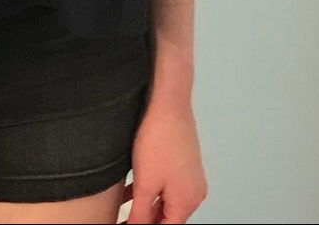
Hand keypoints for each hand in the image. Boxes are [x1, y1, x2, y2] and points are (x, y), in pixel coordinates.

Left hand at [126, 98, 206, 222]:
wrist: (168, 104)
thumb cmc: (159, 138)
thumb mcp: (145, 183)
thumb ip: (140, 213)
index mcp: (187, 201)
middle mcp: (194, 192)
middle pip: (168, 217)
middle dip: (146, 220)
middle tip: (125, 220)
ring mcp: (190, 176)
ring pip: (165, 201)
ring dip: (146, 206)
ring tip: (124, 209)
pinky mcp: (182, 163)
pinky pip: (166, 185)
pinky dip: (150, 191)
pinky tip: (131, 190)